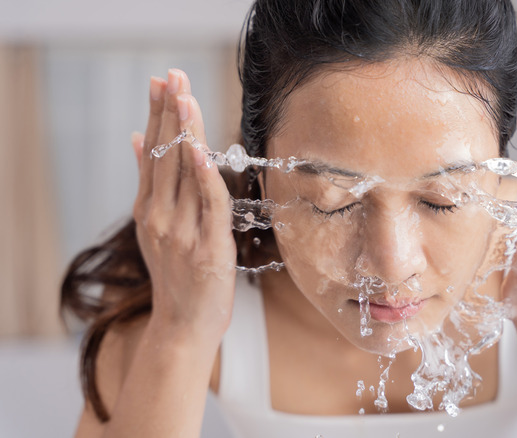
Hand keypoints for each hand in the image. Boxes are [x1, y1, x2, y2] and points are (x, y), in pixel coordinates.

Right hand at [131, 69, 235, 342]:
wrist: (183, 328)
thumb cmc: (178, 278)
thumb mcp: (156, 228)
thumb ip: (151, 185)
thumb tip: (139, 140)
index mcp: (149, 211)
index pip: (153, 153)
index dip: (158, 116)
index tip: (161, 82)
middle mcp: (161, 217)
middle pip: (165, 156)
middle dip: (170, 112)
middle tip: (172, 74)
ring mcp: (182, 232)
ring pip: (185, 174)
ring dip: (186, 132)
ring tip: (184, 96)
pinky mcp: (207, 248)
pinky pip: (208, 205)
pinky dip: (205, 176)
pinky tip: (201, 150)